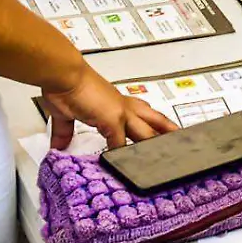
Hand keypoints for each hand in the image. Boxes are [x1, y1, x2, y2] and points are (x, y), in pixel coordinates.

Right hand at [43, 71, 177, 149]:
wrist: (64, 74)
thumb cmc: (67, 86)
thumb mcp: (66, 113)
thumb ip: (66, 131)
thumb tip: (59, 144)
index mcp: (117, 103)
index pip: (142, 113)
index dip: (152, 124)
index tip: (159, 133)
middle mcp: (124, 107)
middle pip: (155, 121)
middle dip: (169, 133)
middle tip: (182, 144)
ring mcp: (121, 113)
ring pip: (148, 133)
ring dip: (157, 147)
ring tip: (168, 161)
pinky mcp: (113, 120)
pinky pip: (122, 145)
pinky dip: (124, 157)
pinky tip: (126, 168)